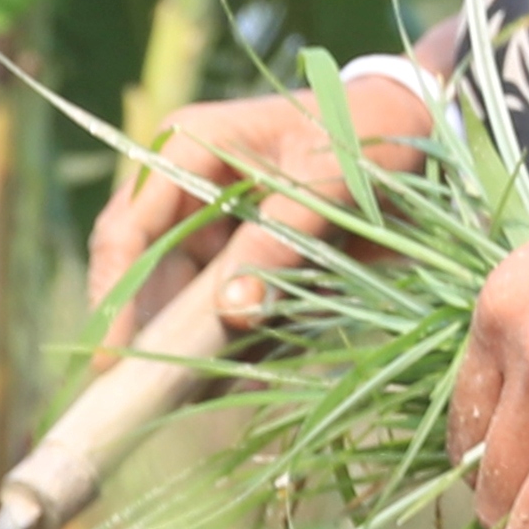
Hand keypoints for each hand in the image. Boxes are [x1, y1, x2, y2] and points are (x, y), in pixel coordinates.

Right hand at [79, 77, 439, 362]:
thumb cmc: (362, 132)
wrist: (414, 129)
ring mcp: (215, 232)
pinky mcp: (245, 265)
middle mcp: (187, 193)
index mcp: (185, 150)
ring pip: (184, 306)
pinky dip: (240, 349)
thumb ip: (278, 242)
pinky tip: (251, 379)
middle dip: (152, 336)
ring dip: (197, 350)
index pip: (125, 230)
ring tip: (203, 396)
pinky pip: (229, 316)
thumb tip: (232, 312)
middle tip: (155, 399)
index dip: (114, 297)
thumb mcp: (324, 181)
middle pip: (145, 277)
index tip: (113, 359)